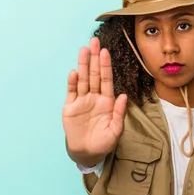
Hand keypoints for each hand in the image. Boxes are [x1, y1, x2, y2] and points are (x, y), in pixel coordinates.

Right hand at [63, 37, 126, 165]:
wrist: (88, 153)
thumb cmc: (104, 143)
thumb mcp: (116, 130)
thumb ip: (119, 113)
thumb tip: (123, 96)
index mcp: (107, 101)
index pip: (106, 80)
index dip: (105, 66)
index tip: (106, 52)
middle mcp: (94, 97)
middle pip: (93, 74)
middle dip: (94, 58)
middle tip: (94, 41)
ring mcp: (82, 101)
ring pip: (82, 79)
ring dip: (83, 65)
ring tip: (83, 50)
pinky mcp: (70, 107)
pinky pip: (72, 92)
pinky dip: (72, 82)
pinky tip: (74, 72)